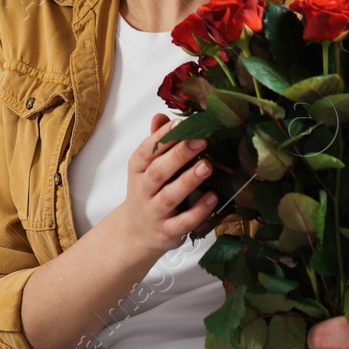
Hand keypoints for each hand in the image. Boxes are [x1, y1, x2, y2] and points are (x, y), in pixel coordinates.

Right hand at [112, 113, 217, 261]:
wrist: (135, 234)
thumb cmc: (147, 193)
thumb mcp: (145, 167)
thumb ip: (156, 143)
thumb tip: (161, 115)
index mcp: (137, 170)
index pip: (146, 151)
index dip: (162, 137)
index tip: (181, 123)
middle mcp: (143, 191)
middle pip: (158, 171)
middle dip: (179, 155)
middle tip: (201, 140)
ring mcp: (154, 212)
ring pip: (169, 196)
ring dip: (188, 181)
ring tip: (207, 166)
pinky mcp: (167, 232)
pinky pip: (183, 222)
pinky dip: (198, 211)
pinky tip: (213, 197)